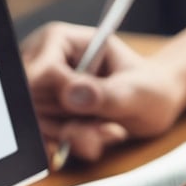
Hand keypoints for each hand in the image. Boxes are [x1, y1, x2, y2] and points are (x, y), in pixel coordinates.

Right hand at [21, 22, 184, 161]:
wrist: (152, 106)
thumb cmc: (148, 88)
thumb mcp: (135, 93)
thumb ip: (105, 95)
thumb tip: (72, 94)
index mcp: (60, 40)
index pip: (39, 69)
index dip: (59, 96)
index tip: (88, 109)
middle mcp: (44, 62)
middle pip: (33, 103)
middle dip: (69, 125)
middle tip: (106, 129)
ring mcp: (41, 91)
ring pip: (39, 125)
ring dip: (75, 137)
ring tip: (108, 131)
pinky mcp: (44, 115)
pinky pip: (45, 138)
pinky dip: (73, 145)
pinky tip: (97, 138)